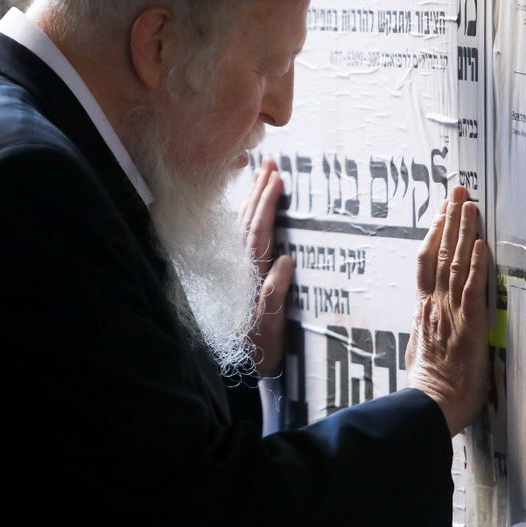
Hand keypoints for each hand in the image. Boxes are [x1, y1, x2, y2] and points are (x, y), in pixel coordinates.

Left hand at [240, 158, 292, 375]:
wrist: (246, 364)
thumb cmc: (263, 347)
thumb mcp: (271, 326)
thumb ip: (274, 295)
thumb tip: (285, 260)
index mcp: (251, 275)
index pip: (259, 231)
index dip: (267, 204)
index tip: (276, 177)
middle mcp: (242, 268)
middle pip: (249, 221)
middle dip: (258, 191)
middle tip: (269, 163)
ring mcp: (240, 270)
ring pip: (244, 226)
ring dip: (252, 200)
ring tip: (260, 175)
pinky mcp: (241, 276)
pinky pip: (242, 237)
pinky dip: (248, 218)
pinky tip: (252, 208)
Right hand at [407, 185, 489, 436]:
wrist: (429, 406)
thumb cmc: (428, 386)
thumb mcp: (420, 351)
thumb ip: (424, 331)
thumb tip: (424, 322)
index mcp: (423, 309)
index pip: (427, 262)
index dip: (434, 233)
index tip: (441, 211)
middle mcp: (435, 304)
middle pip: (440, 252)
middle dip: (450, 219)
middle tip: (457, 191)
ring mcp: (451, 312)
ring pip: (456, 263)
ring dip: (464, 232)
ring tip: (469, 204)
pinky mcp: (470, 324)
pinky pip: (472, 288)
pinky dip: (476, 263)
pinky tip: (481, 243)